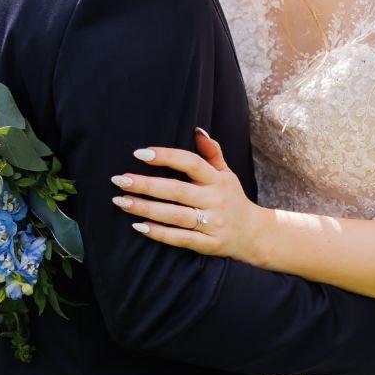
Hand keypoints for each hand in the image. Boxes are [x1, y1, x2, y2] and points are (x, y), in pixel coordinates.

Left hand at [112, 129, 269, 263]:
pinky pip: (181, 238)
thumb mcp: (226, 174)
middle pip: (176, 190)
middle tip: (119, 180)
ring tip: (121, 202)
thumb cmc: (232, 199)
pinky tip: (139, 226)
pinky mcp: (209, 244)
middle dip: (146, 185)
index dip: (166, 156)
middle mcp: (215, 200)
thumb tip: (197, 130)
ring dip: (146, 208)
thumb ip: (212, 153)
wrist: (254, 235)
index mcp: (217, 180)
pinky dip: (159, 233)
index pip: (191, 163)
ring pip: (175, 215)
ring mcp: (212, 223)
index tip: (140, 153)